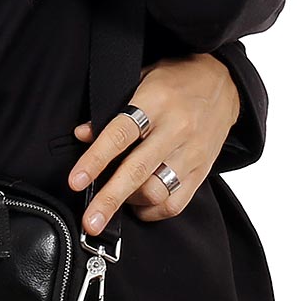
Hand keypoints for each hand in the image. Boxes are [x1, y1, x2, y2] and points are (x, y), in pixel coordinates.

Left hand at [66, 53, 240, 234]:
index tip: (76, 182)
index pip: (121, 134)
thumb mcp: (141, 79)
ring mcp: (192, 152)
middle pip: (138, 171)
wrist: (224, 82)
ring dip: (130, 202)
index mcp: (156, 101)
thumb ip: (113, 107)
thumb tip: (83, 135)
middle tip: (91, 222)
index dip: (95, 160)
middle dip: (110, 200)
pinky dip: (153, 210)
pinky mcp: (202, 170)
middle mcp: (177, 128)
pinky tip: (139, 204)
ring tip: (116, 198)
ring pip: (157, 191)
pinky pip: (176, 203)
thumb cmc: (176, 80)